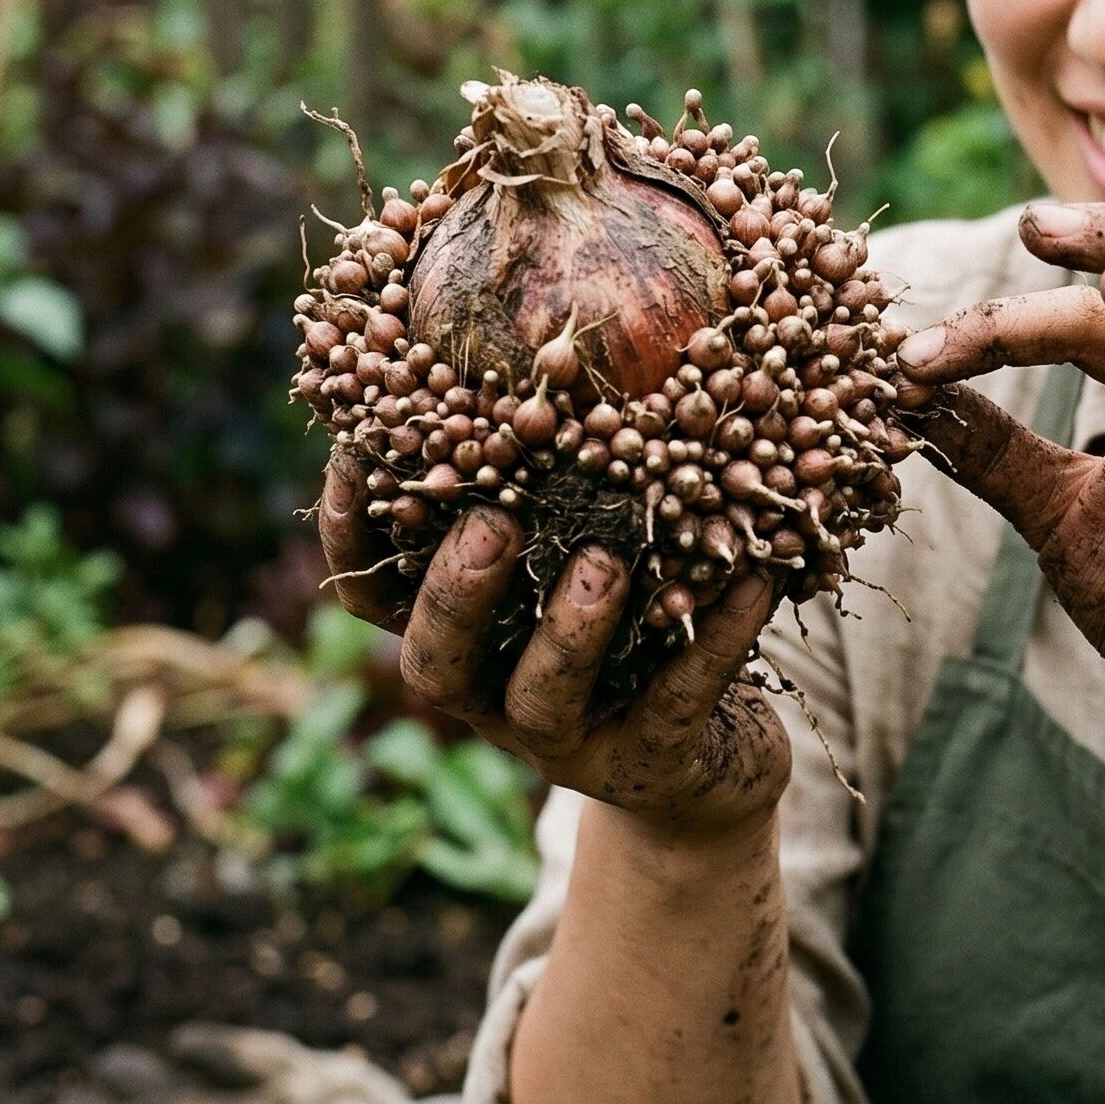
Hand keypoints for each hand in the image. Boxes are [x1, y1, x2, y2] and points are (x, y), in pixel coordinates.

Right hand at [320, 456, 789, 836]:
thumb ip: (552, 484)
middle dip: (457, 592)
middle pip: (437, 661)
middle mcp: (495, 695)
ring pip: (544, 697)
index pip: (375, 597)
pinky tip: (751, 583)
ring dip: (569, 630)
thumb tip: (548, 341)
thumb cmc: (629, 626)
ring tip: (603, 563)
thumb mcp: (579, 554)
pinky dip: (714, 641)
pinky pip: (681, 700)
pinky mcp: (654, 762)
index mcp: (464, 638)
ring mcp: (571, 741)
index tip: (359, 449)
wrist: (708, 761)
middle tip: (493, 522)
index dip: (353, 534)